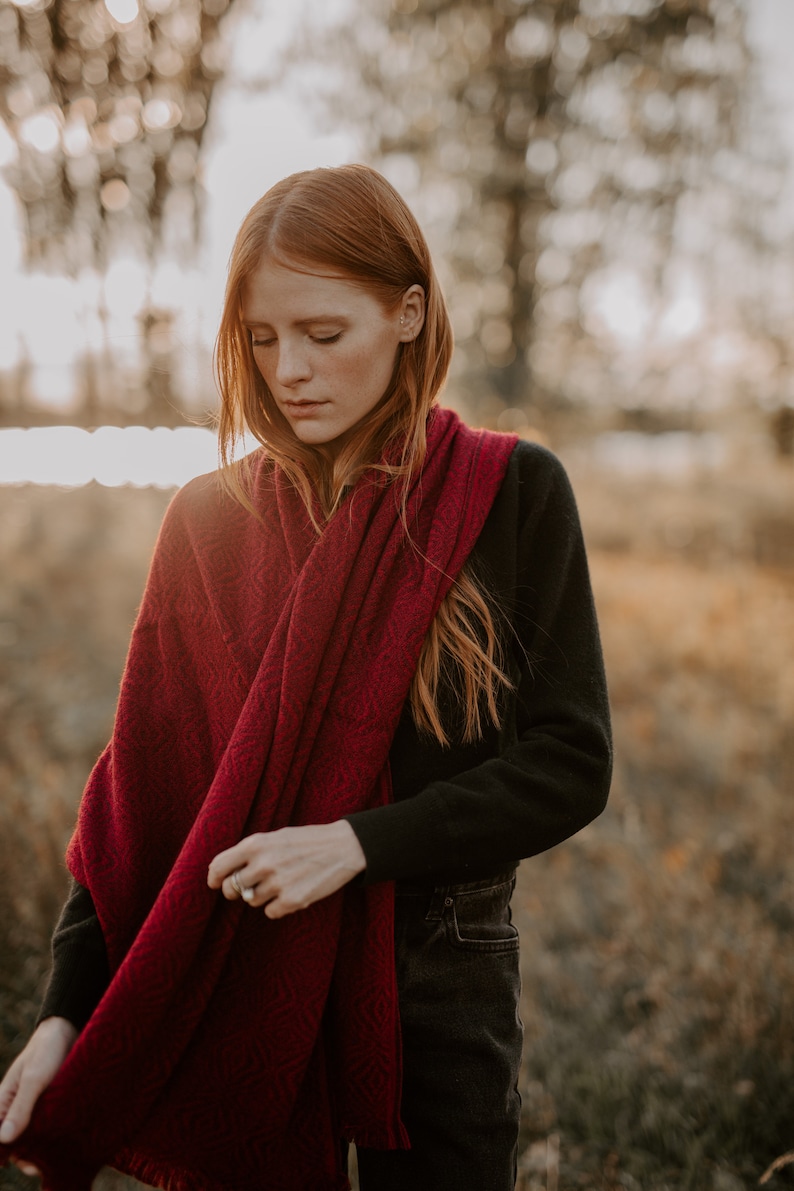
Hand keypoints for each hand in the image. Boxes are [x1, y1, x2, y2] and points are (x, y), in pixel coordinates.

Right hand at [0, 1015, 77, 1173]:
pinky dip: (51, 1138)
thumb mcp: (34, 1079)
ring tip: (51, 1157)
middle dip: (22, 1155)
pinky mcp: (51, 1106)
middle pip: (13, 1142)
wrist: (69, 1030)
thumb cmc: (46, 1051)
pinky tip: (61, 1146)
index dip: (1, 1151)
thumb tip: (4, 1139)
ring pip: (31, 1137)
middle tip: (38, 1165)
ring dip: (39, 1149)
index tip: (12, 1162)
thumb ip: (20, 1108)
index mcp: (3, 1101)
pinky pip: (48, 1128)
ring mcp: (34, 1108)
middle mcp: (16, 1108)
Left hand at [207, 820, 366, 918]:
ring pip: (252, 901)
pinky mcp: (292, 900)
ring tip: (282, 882)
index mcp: (256, 844)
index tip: (215, 883)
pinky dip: (278, 906)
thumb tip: (225, 874)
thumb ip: (251, 853)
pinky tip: (292, 891)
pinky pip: (270, 912)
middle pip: (232, 889)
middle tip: (248, 886)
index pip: (219, 866)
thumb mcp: (276, 837)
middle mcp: (263, 864)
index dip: (213, 878)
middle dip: (236, 891)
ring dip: (262, 896)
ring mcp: (277, 883)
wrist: (343, 847)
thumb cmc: (307, 840)